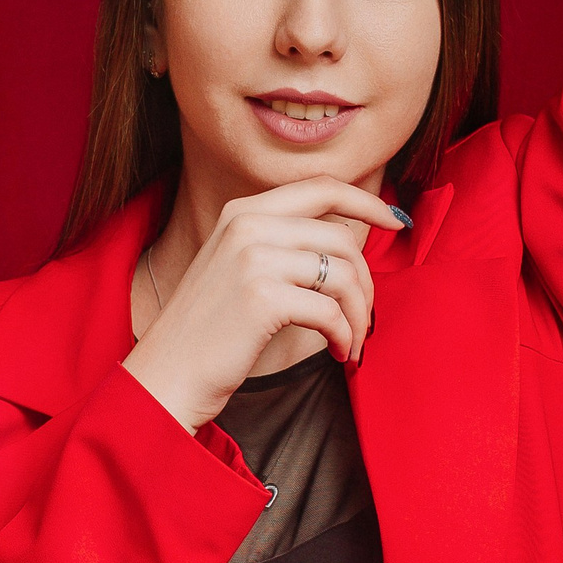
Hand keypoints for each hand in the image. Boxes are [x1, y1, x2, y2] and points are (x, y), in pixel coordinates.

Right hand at [124, 178, 405, 432]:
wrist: (165, 375)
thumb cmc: (209, 332)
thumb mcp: (240, 269)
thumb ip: (284, 245)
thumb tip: (351, 238)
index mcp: (242, 212)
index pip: (321, 187)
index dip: (366, 200)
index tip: (396, 220)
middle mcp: (247, 225)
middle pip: (342, 237)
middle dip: (366, 282)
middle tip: (364, 318)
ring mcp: (253, 258)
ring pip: (343, 274)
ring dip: (359, 315)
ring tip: (351, 342)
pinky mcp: (262, 297)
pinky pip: (330, 311)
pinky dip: (344, 336)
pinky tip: (338, 353)